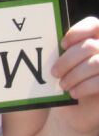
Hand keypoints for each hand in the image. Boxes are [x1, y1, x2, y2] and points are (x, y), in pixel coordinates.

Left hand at [51, 16, 98, 134]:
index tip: (61, 45)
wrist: (78, 111)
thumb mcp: (65, 64)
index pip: (94, 24)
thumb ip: (64, 50)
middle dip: (68, 59)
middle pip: (90, 46)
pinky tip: (73, 92)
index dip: (78, 31)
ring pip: (96, 63)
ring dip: (75, 74)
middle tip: (54, 72)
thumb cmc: (69, 81)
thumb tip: (42, 38)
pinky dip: (85, 86)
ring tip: (62, 84)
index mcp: (97, 39)